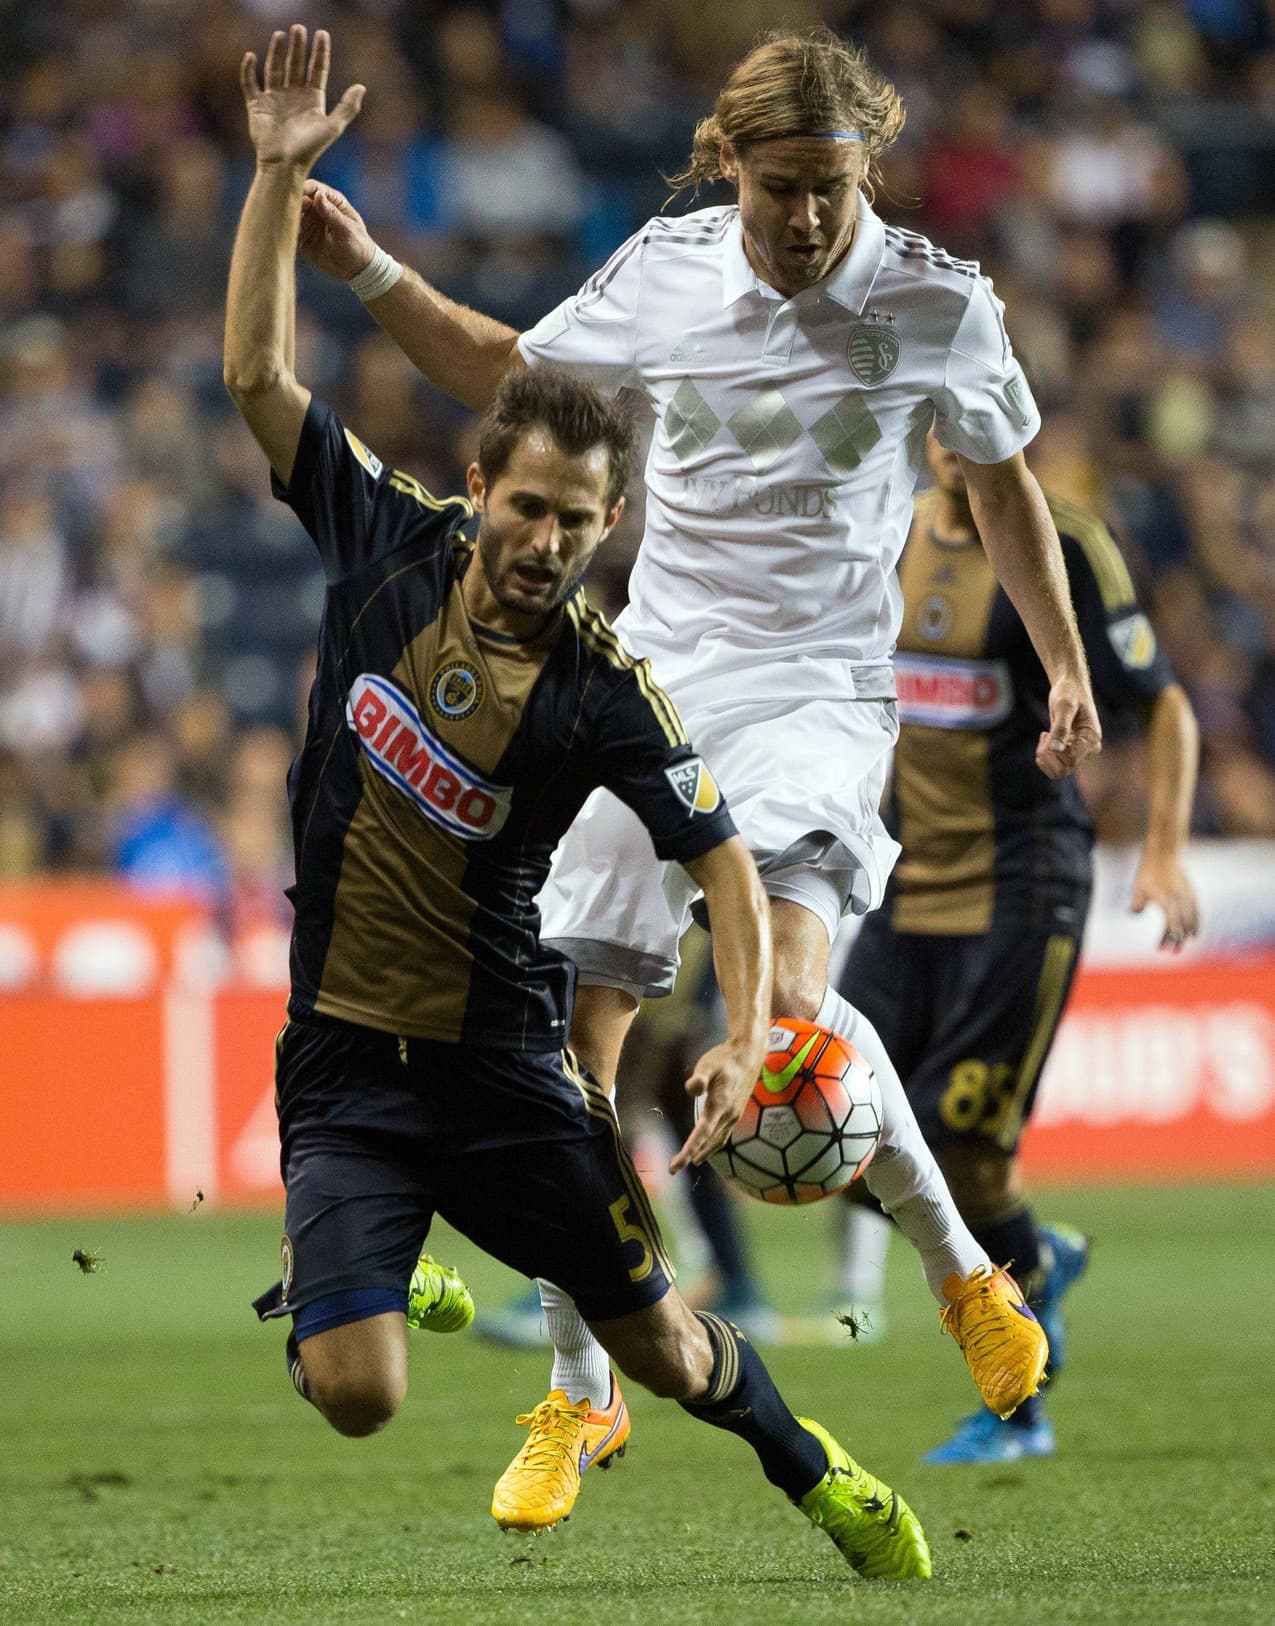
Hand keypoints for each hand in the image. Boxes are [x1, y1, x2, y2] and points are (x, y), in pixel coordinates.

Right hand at [240, 25, 363, 172]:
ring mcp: (274, 99)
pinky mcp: (257, 105)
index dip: (320, 52)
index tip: (321, 33)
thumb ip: (347, 108)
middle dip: (298, 47)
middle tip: (299, 28)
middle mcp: (294, 96)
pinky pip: (250, 83)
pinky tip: (251, 56)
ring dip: (276, 51)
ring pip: (275, 68)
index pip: (317, 69)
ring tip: (280, 35)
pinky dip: (248, 70)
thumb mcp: (332, 127)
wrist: (284, 165)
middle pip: (296, 65)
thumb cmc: (309, 149)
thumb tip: (361, 86)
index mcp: (312, 100)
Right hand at [299, 179, 375, 279]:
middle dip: (293, 206)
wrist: (357, 269)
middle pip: (299, 201)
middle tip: (291, 215)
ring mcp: (310, 224)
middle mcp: (318, 209)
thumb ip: (331, 213)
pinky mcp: (303, 239)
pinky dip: (288, 235)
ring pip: (293, 218)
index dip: (302, 188)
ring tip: (292, 229)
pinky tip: (289, 239)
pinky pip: (291, 235)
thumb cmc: (358, 245)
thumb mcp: (346, 229)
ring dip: (289, 222)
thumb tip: (318, 195)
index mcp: (332, 201)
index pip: (313, 188)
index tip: (295, 194)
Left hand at [669, 1037, 763, 1173]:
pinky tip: (705, 1149)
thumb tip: (692, 1089)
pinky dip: (712, 1146)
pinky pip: (723, 1136)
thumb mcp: (708, 1063)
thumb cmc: (724, 1058)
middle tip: (673, 1169)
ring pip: (717, 1141)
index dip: (689, 1149)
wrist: (749, 1055)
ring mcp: (734, 1115)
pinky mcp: (735, 1113)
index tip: (677, 1164)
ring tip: (687, 1163)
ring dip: (702, 1153)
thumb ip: (700, 1077)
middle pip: (708, 1141)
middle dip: (691, 1155)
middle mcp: (728, 1114)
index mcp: (720, 1104)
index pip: (702, 1133)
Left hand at [1036, 673, 1102, 779]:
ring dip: (1047, 758)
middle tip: (1044, 735)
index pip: (1070, 760)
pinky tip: (1047, 736)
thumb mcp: (1064, 707)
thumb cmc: (1069, 693)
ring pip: (1060, 771)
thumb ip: (1060, 728)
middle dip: (1048, 757)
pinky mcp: (1072, 750)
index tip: (1045, 733)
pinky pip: (1057, 765)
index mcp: (1092, 739)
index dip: (1053, 753)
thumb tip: (1055, 749)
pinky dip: (1046, 756)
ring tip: (1045, 735)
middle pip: (1064, 769)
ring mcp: (1081, 751)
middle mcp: (1089, 749)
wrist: (1070, 687)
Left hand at [1132, 850, 1199, 951]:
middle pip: (1182, 925)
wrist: (1165, 852)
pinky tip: (1194, 930)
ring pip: (1191, 918)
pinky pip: (1196, 910)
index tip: (1161, 949)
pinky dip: (1196, 921)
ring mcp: (1187, 895)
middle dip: (1178, 940)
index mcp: (1167, 900)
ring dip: (1188, 932)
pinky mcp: (1191, 891)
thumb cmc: (1149, 870)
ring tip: (1185, 942)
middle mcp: (1180, 900)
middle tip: (1173, 952)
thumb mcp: (1137, 887)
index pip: (1170, 925)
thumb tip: (1135, 914)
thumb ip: (1137, 904)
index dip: (1167, 938)